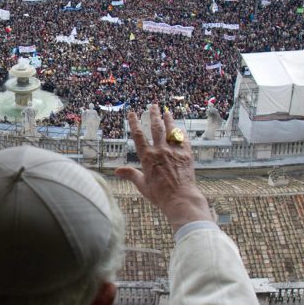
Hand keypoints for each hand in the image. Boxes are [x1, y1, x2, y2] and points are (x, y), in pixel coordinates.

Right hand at [115, 104, 211, 231]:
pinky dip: (180, 132)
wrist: (180, 198)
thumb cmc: (160, 195)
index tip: (132, 114)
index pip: (138, 135)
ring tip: (167, 112)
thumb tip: (117, 171)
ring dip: (168, 120)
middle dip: (154, 115)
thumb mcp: (142, 185)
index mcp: (147, 157)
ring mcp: (174, 151)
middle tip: (153, 106)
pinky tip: (179, 128)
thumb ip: (130, 174)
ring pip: (171, 130)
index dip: (134, 122)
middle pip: (156, 127)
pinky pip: (183, 139)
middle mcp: (160, 150)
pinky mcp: (186, 154)